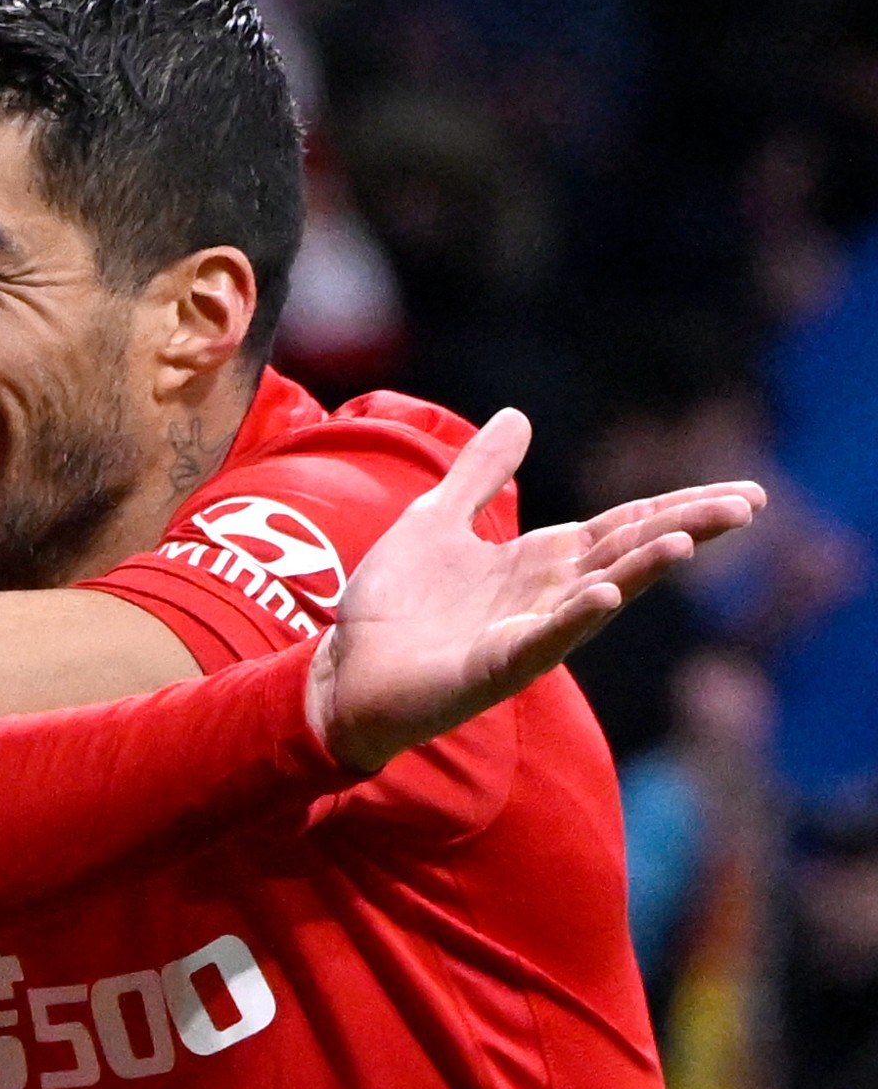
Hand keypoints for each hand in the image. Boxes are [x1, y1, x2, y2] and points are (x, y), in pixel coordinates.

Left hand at [307, 409, 764, 769]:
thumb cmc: (391, 608)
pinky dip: (573, 619)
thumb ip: (479, 473)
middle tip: (749, 506)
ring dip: (641, 570)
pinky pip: (540, 641)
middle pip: (627, 554)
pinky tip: (604, 596)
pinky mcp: (492, 669)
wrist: (338, 673)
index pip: (623, 527)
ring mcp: (525, 635)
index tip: (747, 493)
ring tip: (689, 539)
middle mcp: (546, 597)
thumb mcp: (435, 520)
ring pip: (597, 596)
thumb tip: (518, 415)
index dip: (679, 505)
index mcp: (538, 561)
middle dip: (687, 527)